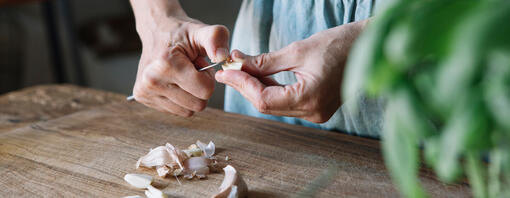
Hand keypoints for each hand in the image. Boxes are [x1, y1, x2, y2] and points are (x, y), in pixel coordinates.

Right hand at [131, 1, 228, 116]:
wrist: (156, 31)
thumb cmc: (181, 33)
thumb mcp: (202, 31)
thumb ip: (216, 39)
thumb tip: (223, 57)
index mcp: (166, 65)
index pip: (205, 91)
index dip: (208, 77)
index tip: (199, 63)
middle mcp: (151, 81)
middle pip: (198, 104)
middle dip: (201, 88)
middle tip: (191, 69)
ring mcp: (145, 92)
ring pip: (188, 111)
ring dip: (191, 94)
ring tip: (183, 74)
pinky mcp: (143, 98)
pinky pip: (176, 111)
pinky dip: (180, 98)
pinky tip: (174, 81)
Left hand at [215, 20, 367, 122]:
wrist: (368, 46)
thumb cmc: (339, 44)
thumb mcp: (298, 51)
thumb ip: (265, 62)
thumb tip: (239, 64)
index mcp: (309, 99)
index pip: (263, 99)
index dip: (241, 85)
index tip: (226, 71)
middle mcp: (313, 112)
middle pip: (266, 105)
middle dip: (245, 86)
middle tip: (229, 68)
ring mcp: (316, 112)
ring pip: (274, 105)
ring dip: (256, 87)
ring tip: (240, 68)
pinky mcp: (316, 107)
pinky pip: (286, 102)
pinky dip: (271, 89)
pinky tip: (259, 75)